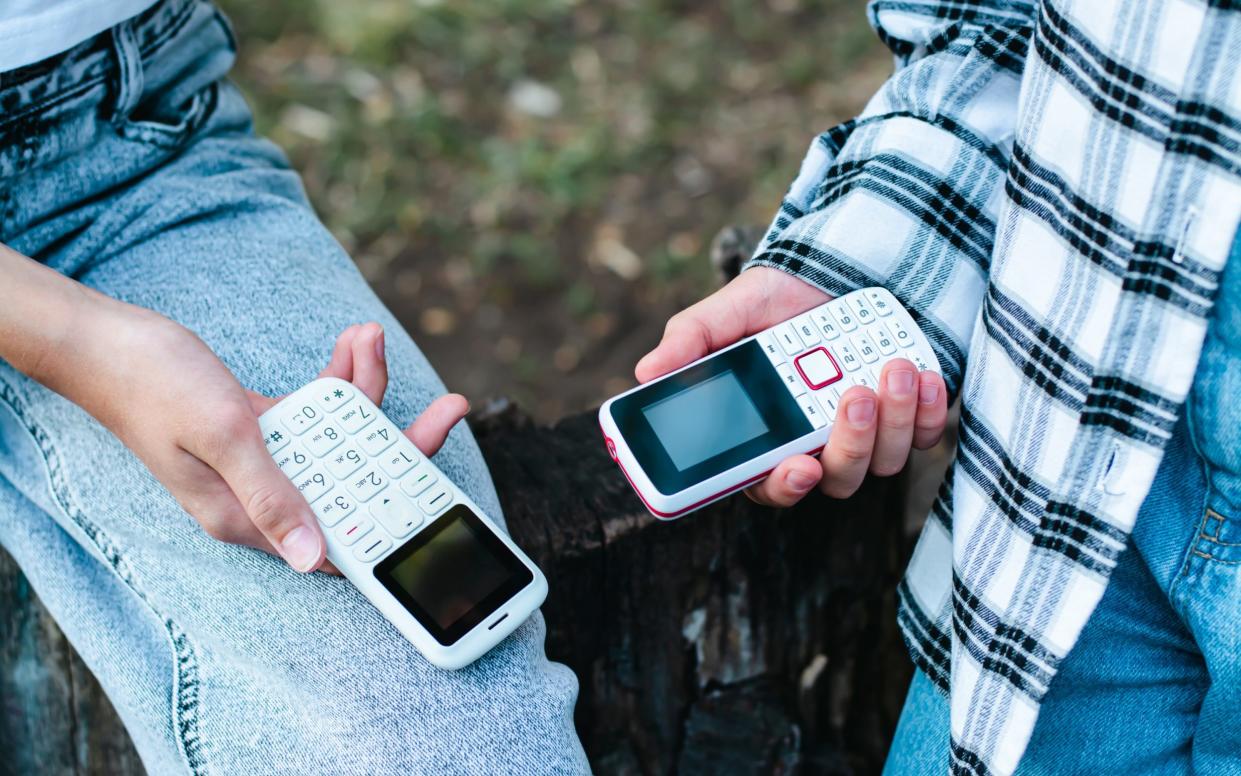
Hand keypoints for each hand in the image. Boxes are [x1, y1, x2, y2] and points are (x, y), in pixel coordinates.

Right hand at [46, 295, 467, 573]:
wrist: (104, 342)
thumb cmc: (153, 384)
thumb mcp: (222, 435)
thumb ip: (270, 493)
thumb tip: (312, 558)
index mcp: (248, 516)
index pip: (339, 534)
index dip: (394, 520)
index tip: (440, 497)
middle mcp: (261, 495)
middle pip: (354, 482)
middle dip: (402, 442)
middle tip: (450, 406)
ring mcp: (265, 460)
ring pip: (341, 437)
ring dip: (366, 388)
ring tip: (370, 338)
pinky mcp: (264, 428)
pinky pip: (318, 411)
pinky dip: (337, 378)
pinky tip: (352, 342)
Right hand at [636, 266, 947, 505]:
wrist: (841, 268)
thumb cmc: (777, 301)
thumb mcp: (729, 312)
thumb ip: (692, 340)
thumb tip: (646, 373)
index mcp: (769, 438)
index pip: (771, 485)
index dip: (784, 487)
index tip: (797, 468)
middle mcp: (819, 447)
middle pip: (836, 478)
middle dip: (850, 443)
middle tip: (853, 393)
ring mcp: (870, 437)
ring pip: (885, 460)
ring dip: (894, 419)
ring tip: (893, 366)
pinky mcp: (914, 419)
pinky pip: (929, 436)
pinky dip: (931, 411)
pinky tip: (924, 374)